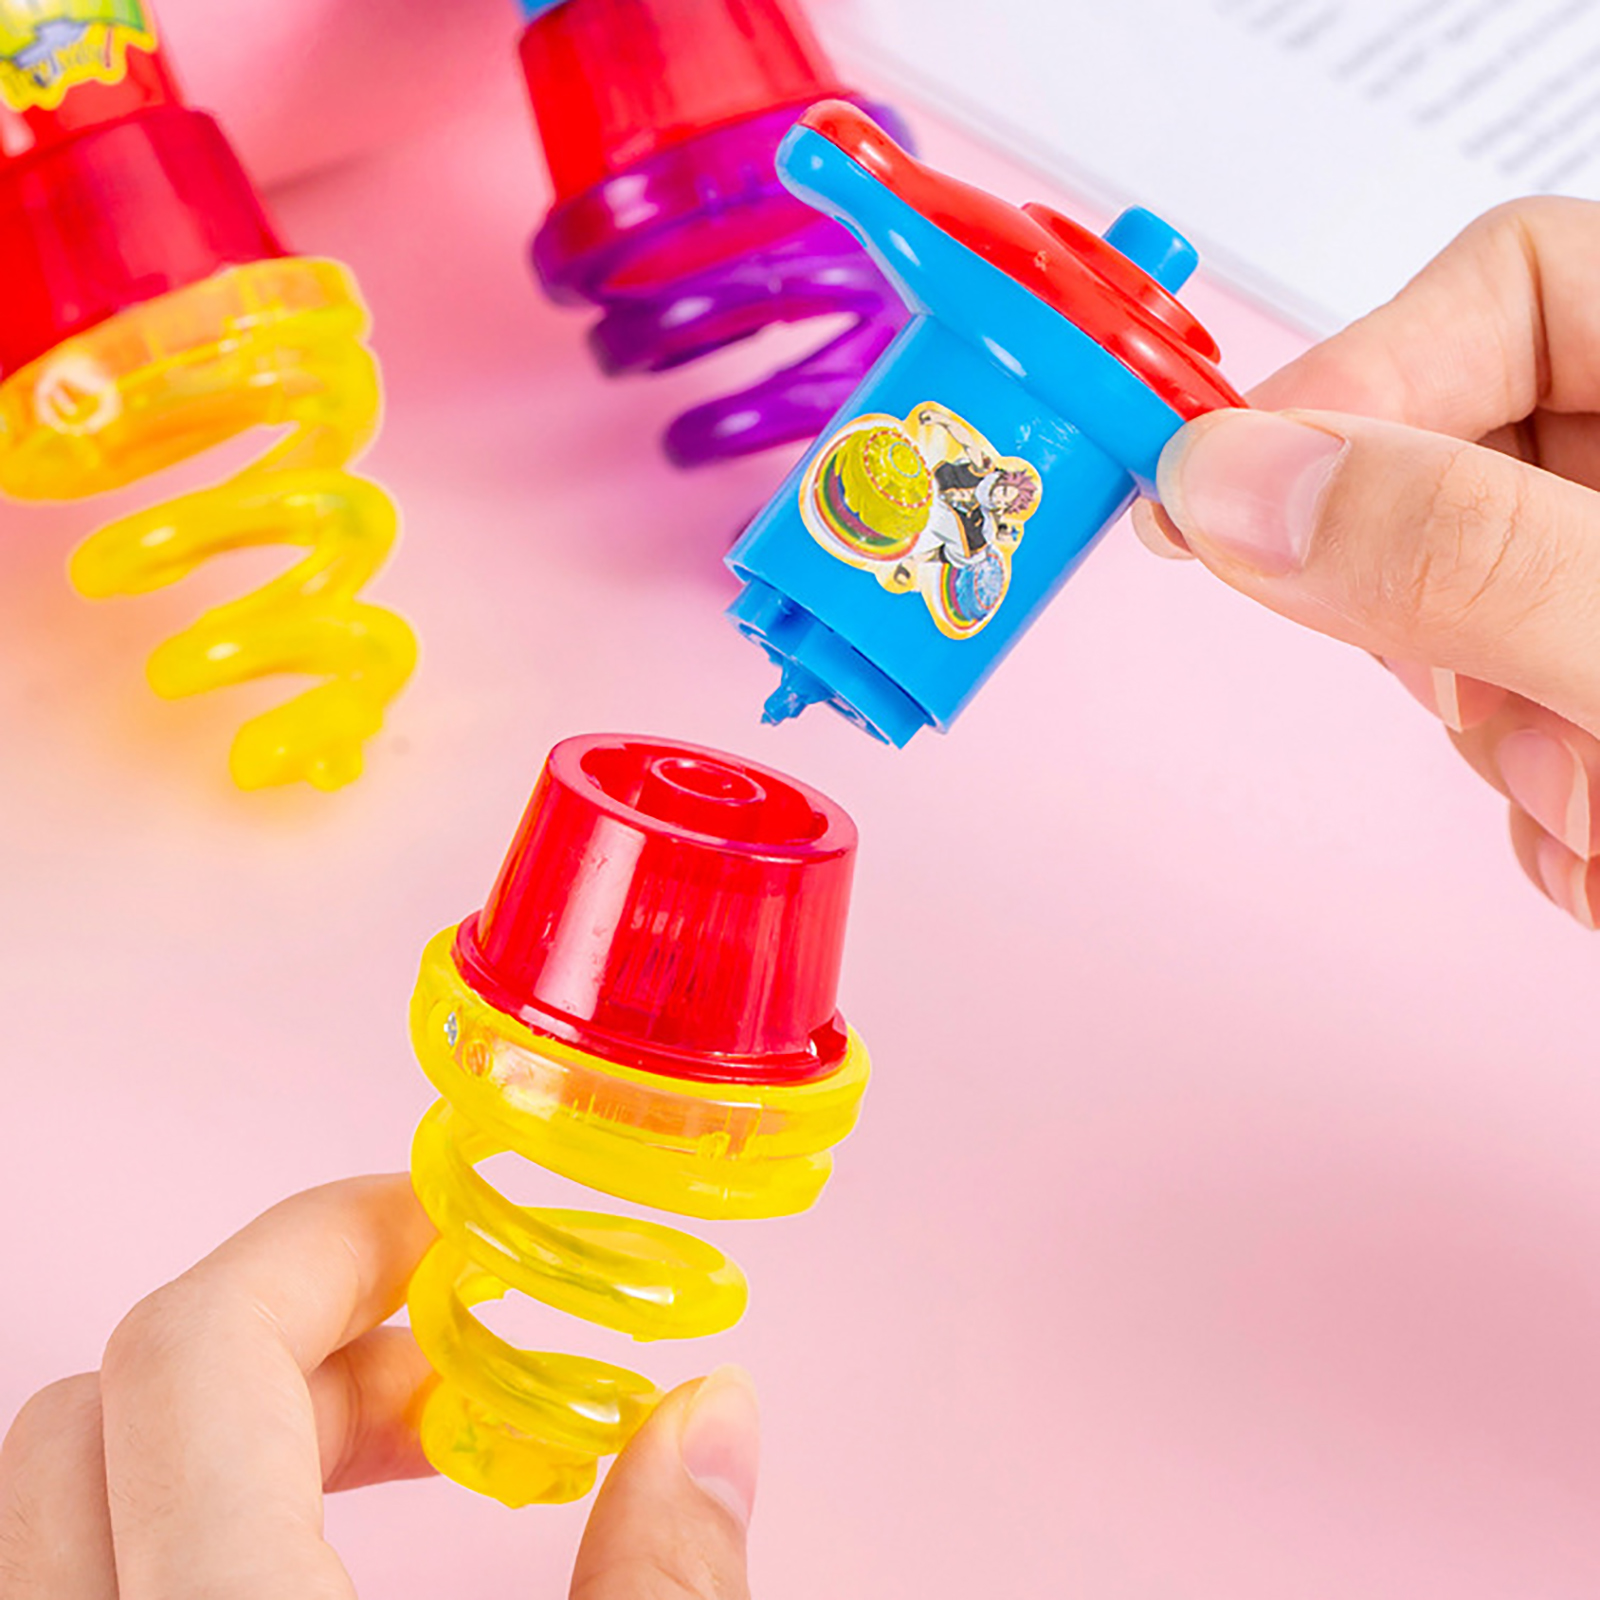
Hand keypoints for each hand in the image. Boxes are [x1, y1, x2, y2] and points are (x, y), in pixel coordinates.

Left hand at [0, 1177, 758, 1598]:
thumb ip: (662, 1583)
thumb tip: (709, 1423)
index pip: (189, 1356)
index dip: (319, 1245)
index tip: (438, 1228)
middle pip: (102, 1404)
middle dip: (289, 1326)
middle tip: (437, 1339)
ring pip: (68, 1499)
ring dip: (234, 1425)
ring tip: (396, 1440)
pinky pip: (81, 1577)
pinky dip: (190, 1517)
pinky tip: (323, 1548)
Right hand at [1134, 198, 1599, 926]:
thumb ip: (1454, 550)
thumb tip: (1232, 487)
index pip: (1509, 281)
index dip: (1355, 377)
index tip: (1229, 496)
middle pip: (1453, 476)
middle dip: (1439, 619)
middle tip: (1507, 695)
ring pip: (1468, 629)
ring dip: (1508, 745)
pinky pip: (1519, 739)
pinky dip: (1553, 818)